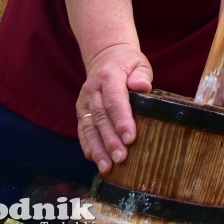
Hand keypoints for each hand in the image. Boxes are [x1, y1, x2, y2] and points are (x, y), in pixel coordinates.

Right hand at [75, 43, 152, 172]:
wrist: (105, 57)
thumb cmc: (127, 64)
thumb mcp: (139, 63)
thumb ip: (141, 75)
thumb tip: (142, 87)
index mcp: (108, 76)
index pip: (114, 100)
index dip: (122, 120)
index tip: (130, 138)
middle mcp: (92, 90)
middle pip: (101, 118)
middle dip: (110, 140)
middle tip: (121, 158)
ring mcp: (84, 102)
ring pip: (89, 128)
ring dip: (97, 149)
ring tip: (107, 166)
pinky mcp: (81, 112)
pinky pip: (83, 131)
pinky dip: (88, 147)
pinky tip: (95, 160)